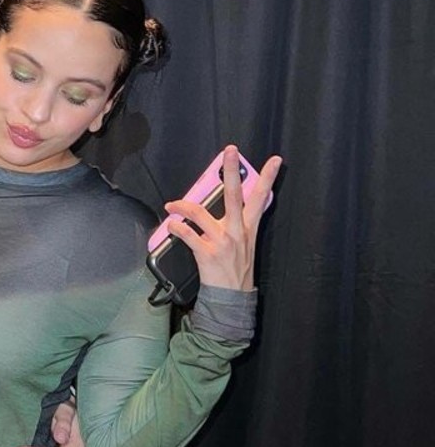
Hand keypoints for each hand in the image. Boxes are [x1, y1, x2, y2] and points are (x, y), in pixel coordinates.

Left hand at [163, 145, 282, 291]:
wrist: (232, 296)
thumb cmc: (236, 267)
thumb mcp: (245, 243)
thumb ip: (238, 222)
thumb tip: (229, 204)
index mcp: (248, 227)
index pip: (261, 198)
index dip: (268, 178)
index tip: (274, 160)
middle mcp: (237, 231)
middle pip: (234, 195)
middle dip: (231, 171)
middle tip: (229, 151)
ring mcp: (222, 242)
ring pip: (200, 213)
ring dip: (183, 205)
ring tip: (172, 204)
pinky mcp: (207, 253)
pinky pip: (187, 234)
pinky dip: (176, 227)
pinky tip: (172, 225)